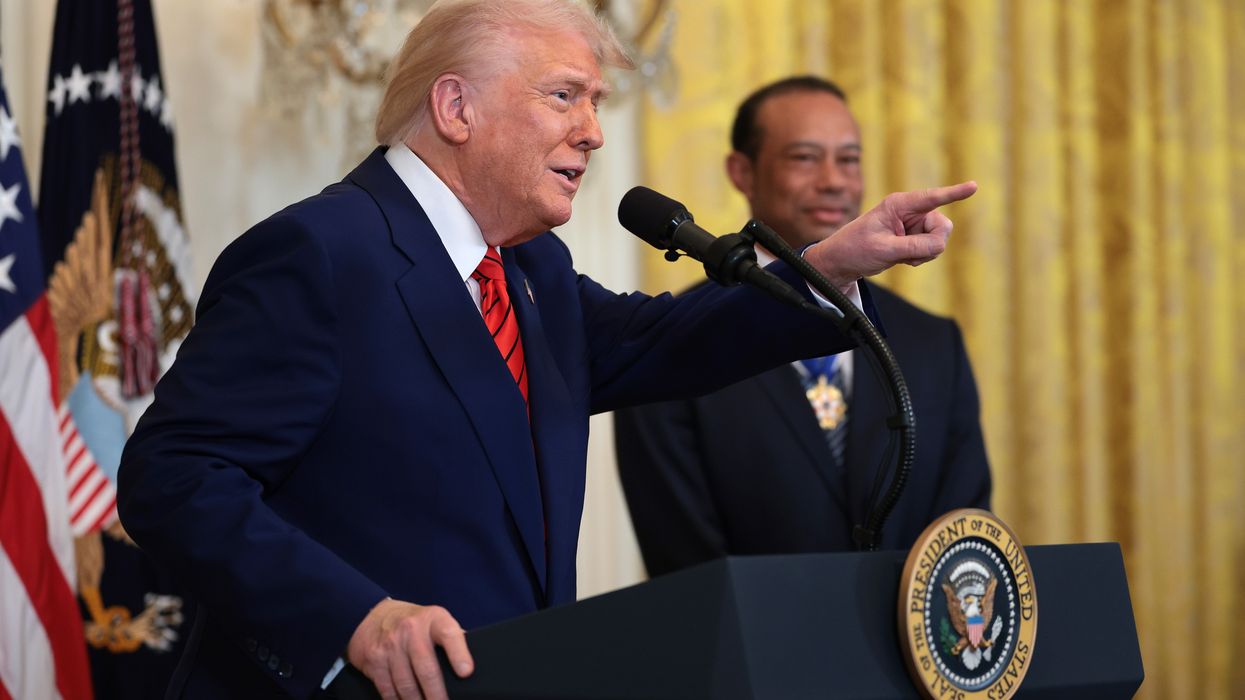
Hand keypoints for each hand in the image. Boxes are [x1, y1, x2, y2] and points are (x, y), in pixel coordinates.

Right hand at [347, 598, 473, 699]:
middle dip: (436, 694)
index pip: (449, 634)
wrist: (374, 615)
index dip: (458, 654)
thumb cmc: (415, 623)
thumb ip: (452, 639)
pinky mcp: (374, 659)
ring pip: (406, 684)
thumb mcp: (435, 621)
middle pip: (426, 669)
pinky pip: (387, 688)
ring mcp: (390, 644)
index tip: (466, 673)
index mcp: (434, 619)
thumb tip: (472, 664)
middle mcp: (411, 629)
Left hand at [803, 181, 977, 291]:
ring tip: (902, 257)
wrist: (842, 262)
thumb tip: (940, 244)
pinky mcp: (914, 238)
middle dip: (932, 243)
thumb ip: (914, 246)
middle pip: (942, 225)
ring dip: (925, 253)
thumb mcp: (884, 249)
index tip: (974, 186)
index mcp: (898, 205)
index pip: (931, 197)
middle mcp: (909, 211)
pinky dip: (922, 257)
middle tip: (910, 255)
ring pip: (939, 239)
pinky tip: (904, 260)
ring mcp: (913, 225)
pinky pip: (932, 248)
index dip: (954, 193)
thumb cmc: (856, 249)